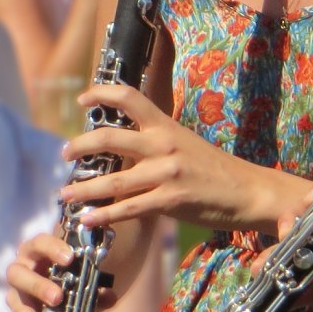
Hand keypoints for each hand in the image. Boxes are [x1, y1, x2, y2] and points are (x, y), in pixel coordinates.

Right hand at [6, 231, 122, 311]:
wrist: (52, 281)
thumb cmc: (67, 273)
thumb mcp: (81, 277)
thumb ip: (93, 285)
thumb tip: (108, 296)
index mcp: (36, 253)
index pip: (40, 243)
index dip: (52, 248)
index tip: (70, 258)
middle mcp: (21, 272)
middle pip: (19, 275)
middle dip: (38, 286)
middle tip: (58, 297)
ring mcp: (17, 296)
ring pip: (17, 307)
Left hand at [59, 82, 289, 230]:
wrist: (247, 191)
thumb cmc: (215, 168)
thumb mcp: (184, 142)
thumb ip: (154, 141)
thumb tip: (120, 148)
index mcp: (166, 125)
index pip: (130, 98)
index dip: (102, 93)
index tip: (83, 99)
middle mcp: (162, 145)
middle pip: (109, 138)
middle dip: (79, 147)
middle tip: (64, 154)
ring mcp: (165, 174)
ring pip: (112, 181)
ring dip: (82, 189)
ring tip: (64, 194)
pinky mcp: (169, 201)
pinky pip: (127, 209)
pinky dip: (103, 215)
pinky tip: (87, 218)